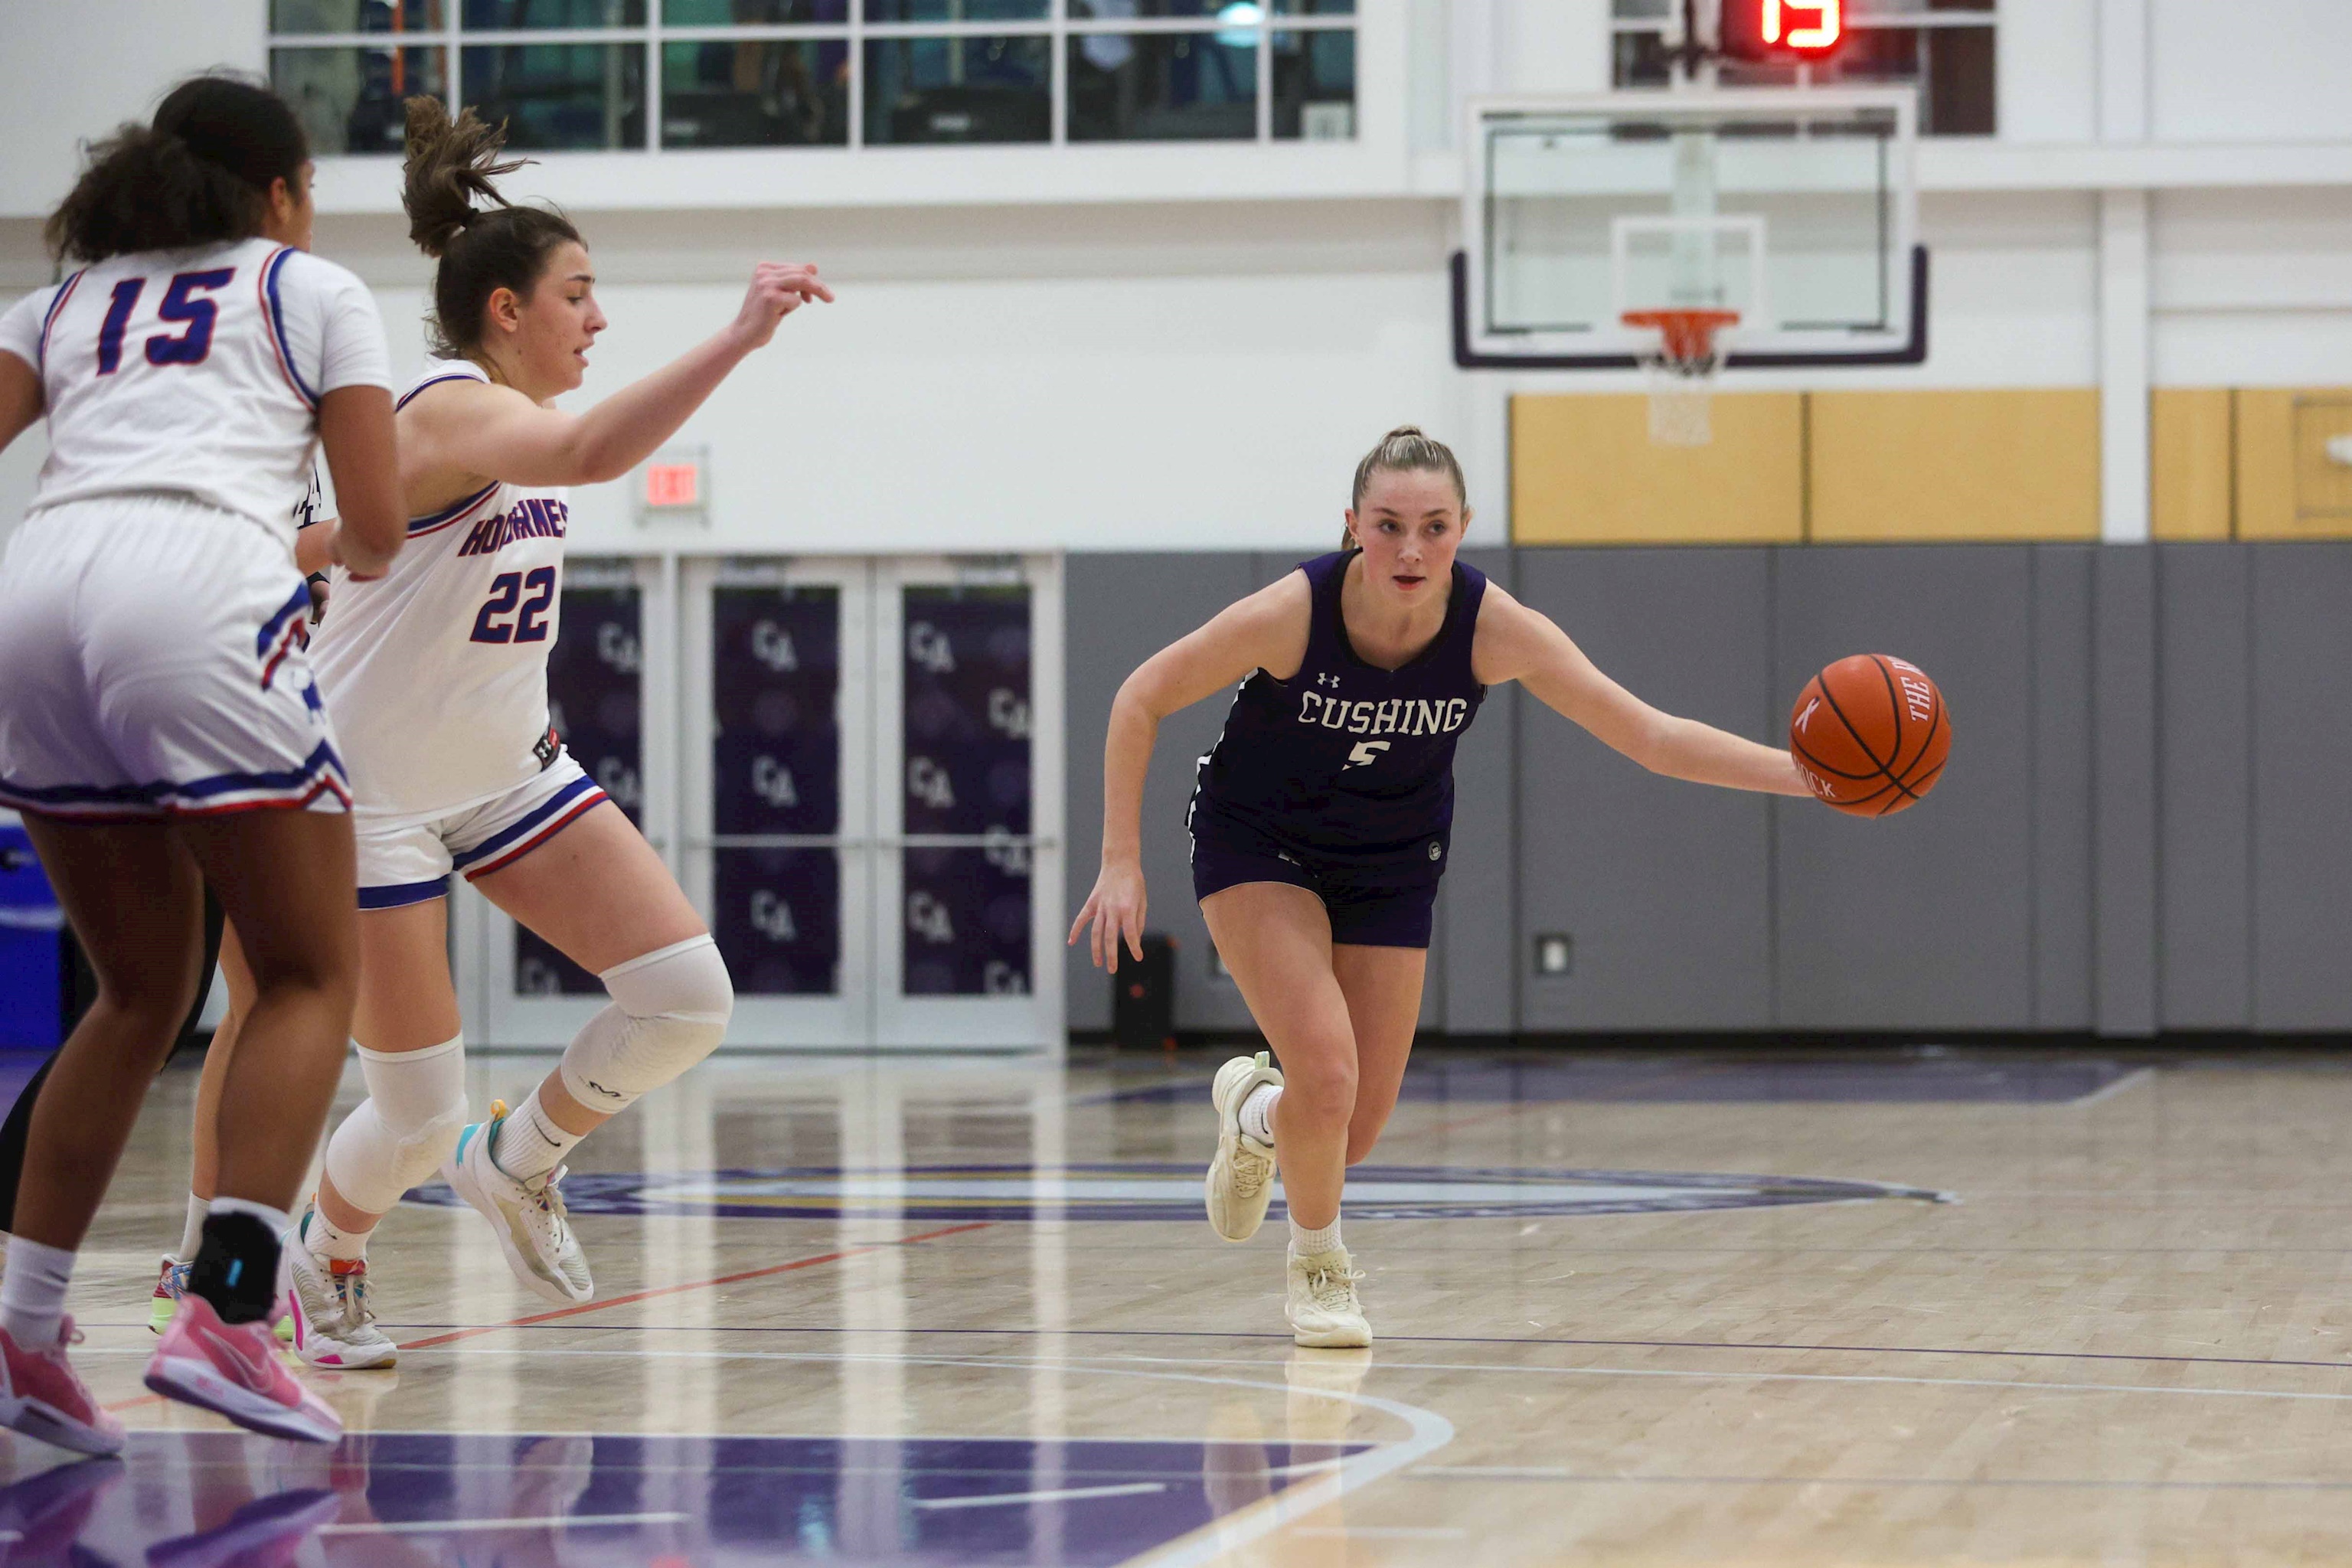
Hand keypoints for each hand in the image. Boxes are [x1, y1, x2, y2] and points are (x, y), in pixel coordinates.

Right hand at [728, 261, 833, 351]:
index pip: (797, 268)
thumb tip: (814, 265)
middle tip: (831, 298)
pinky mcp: (769, 297)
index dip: (810, 280)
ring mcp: (766, 284)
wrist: (745, 333)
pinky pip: (795, 300)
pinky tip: (778, 314)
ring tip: (828, 299)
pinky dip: (793, 307)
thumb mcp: (782, 294)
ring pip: (802, 282)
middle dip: (819, 286)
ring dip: (817, 291)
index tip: (814, 296)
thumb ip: (796, 280)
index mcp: (765, 268)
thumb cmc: (765, 315)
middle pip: (801, 273)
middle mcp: (764, 272)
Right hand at [1068, 859, 1147, 973]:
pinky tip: (1071, 942)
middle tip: (1112, 969)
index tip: (1138, 957)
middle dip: (1111, 955)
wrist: (1120, 862)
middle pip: (1110, 937)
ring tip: (1098, 963)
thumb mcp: (1142, 901)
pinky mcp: (1092, 902)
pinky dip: (1075, 930)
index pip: (1130, 933)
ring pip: (1095, 931)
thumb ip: (1138, 921)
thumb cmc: (1134, 882)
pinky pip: (1082, 918)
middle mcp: (1112, 909)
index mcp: (1127, 908)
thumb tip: (1133, 939)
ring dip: (1096, 948)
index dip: (1134, 947)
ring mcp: (1100, 906)